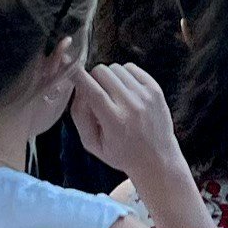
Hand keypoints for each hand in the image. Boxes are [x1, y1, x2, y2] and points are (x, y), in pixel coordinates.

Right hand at [66, 60, 186, 195]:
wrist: (158, 159)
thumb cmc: (121, 154)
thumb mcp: (93, 143)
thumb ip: (80, 116)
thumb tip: (78, 87)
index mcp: (115, 121)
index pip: (92, 90)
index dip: (78, 76)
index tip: (70, 69)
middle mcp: (132, 105)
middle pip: (102, 72)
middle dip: (93, 79)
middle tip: (96, 93)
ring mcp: (146, 95)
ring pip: (116, 68)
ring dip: (108, 77)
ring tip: (112, 95)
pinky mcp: (155, 89)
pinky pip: (131, 68)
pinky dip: (123, 75)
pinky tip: (124, 90)